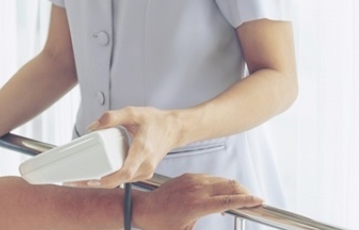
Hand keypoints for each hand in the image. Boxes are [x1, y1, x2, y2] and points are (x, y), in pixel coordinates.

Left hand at [87, 106, 182, 187]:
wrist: (174, 129)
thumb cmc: (155, 121)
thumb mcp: (132, 112)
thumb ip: (111, 117)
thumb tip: (93, 127)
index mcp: (142, 151)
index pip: (125, 172)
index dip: (108, 179)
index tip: (92, 180)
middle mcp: (145, 165)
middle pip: (119, 180)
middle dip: (96, 183)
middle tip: (75, 181)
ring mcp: (146, 171)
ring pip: (121, 182)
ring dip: (101, 182)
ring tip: (81, 179)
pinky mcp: (144, 172)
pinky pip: (125, 179)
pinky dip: (110, 179)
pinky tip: (97, 175)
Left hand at [136, 173, 262, 229]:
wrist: (142, 208)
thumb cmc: (162, 224)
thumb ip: (203, 227)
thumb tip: (222, 215)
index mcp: (197, 205)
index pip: (229, 200)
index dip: (247, 200)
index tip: (260, 201)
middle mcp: (196, 189)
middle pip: (230, 186)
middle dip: (245, 193)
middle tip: (254, 201)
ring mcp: (192, 180)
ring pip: (221, 180)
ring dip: (234, 188)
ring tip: (240, 200)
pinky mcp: (188, 176)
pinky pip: (211, 178)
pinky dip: (221, 185)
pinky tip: (222, 195)